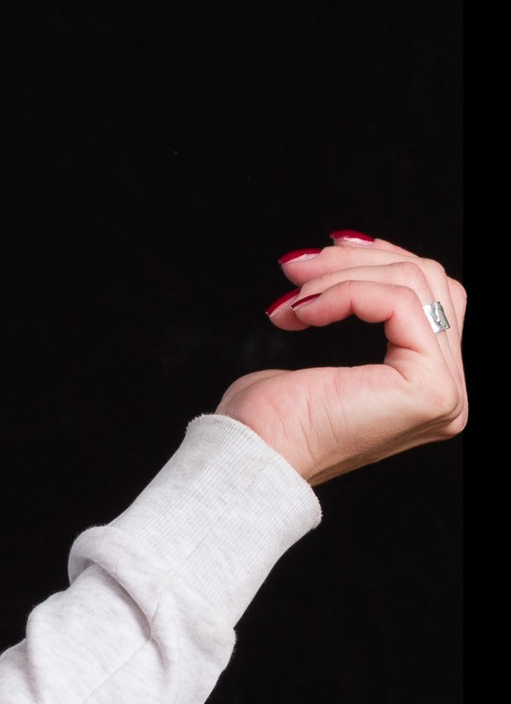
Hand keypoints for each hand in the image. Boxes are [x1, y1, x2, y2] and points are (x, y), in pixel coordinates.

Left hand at [220, 231, 467, 485]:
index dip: (376, 260)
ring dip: (341, 276)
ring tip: (292, 297)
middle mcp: (449, 391)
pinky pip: (398, 302)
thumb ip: (364, 306)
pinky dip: (344, 293)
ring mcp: (446, 391)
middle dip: (354, 261)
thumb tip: (359, 246)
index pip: (429, 294)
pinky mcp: (430, 387)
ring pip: (413, 284)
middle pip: (427, 281)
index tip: (313, 260)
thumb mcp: (328, 345)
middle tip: (294, 269)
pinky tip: (304, 312)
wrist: (254, 457)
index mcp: (429, 383)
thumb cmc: (273, 418)